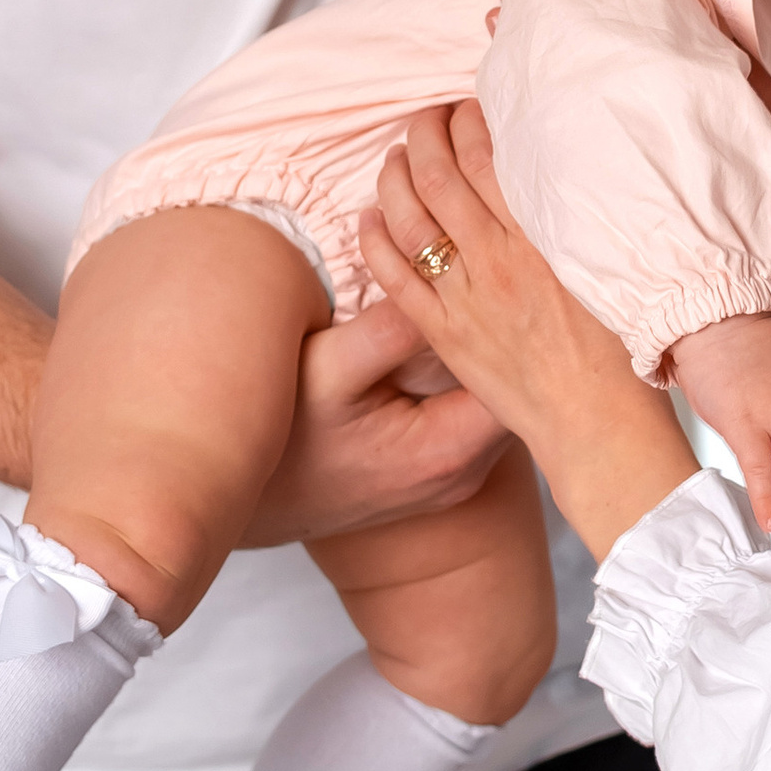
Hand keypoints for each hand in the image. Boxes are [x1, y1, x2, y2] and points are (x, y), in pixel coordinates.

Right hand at [242, 286, 507, 547]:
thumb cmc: (284, 437)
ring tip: (479, 295)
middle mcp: (466, 471)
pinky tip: (454, 337)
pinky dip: (470, 373)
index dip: (514, 320)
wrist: (252, 500)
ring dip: (490, 351)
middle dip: (508, 331)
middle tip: (495, 270)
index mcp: (449, 449)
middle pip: (515, 390)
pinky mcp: (444, 467)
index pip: (518, 377)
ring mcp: (458, 475)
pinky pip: (475, 412)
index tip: (501, 273)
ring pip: (498, 400)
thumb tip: (440, 279)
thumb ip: (388, 331)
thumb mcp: (327, 372)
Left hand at [357, 103, 692, 559]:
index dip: (471, 120)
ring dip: (393, 177)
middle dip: (424, 134)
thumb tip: (558, 179)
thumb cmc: (626, 355)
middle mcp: (497, 262)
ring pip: (409, 218)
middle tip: (425, 117)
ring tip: (394, 156)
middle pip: (439, 174)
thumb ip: (578, 225)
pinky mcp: (446, 336)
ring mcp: (465, 299)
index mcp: (541, 239)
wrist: (601, 429)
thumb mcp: (613, 271)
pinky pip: (394, 278)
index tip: (470, 107)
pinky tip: (369, 217)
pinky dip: (375, 240)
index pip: (490, 156)